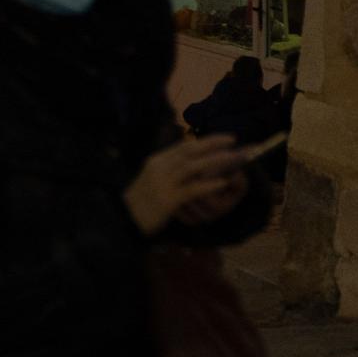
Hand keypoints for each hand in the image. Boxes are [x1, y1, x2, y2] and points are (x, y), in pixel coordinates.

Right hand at [125, 134, 251, 235]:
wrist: (124, 218)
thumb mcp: (153, 178)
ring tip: (234, 157)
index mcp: (156, 160)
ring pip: (192, 167)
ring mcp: (163, 182)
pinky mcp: (167, 199)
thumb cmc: (140, 200)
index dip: (205, 140)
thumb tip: (191, 165)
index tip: (223, 138)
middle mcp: (160, 167)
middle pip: (189, 151)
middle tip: (233, 139)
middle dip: (212, 144)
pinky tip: (222, 183)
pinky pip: (191, 189)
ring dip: (214, 160)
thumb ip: (169, 170)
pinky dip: (208, 185)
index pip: (183, 146)